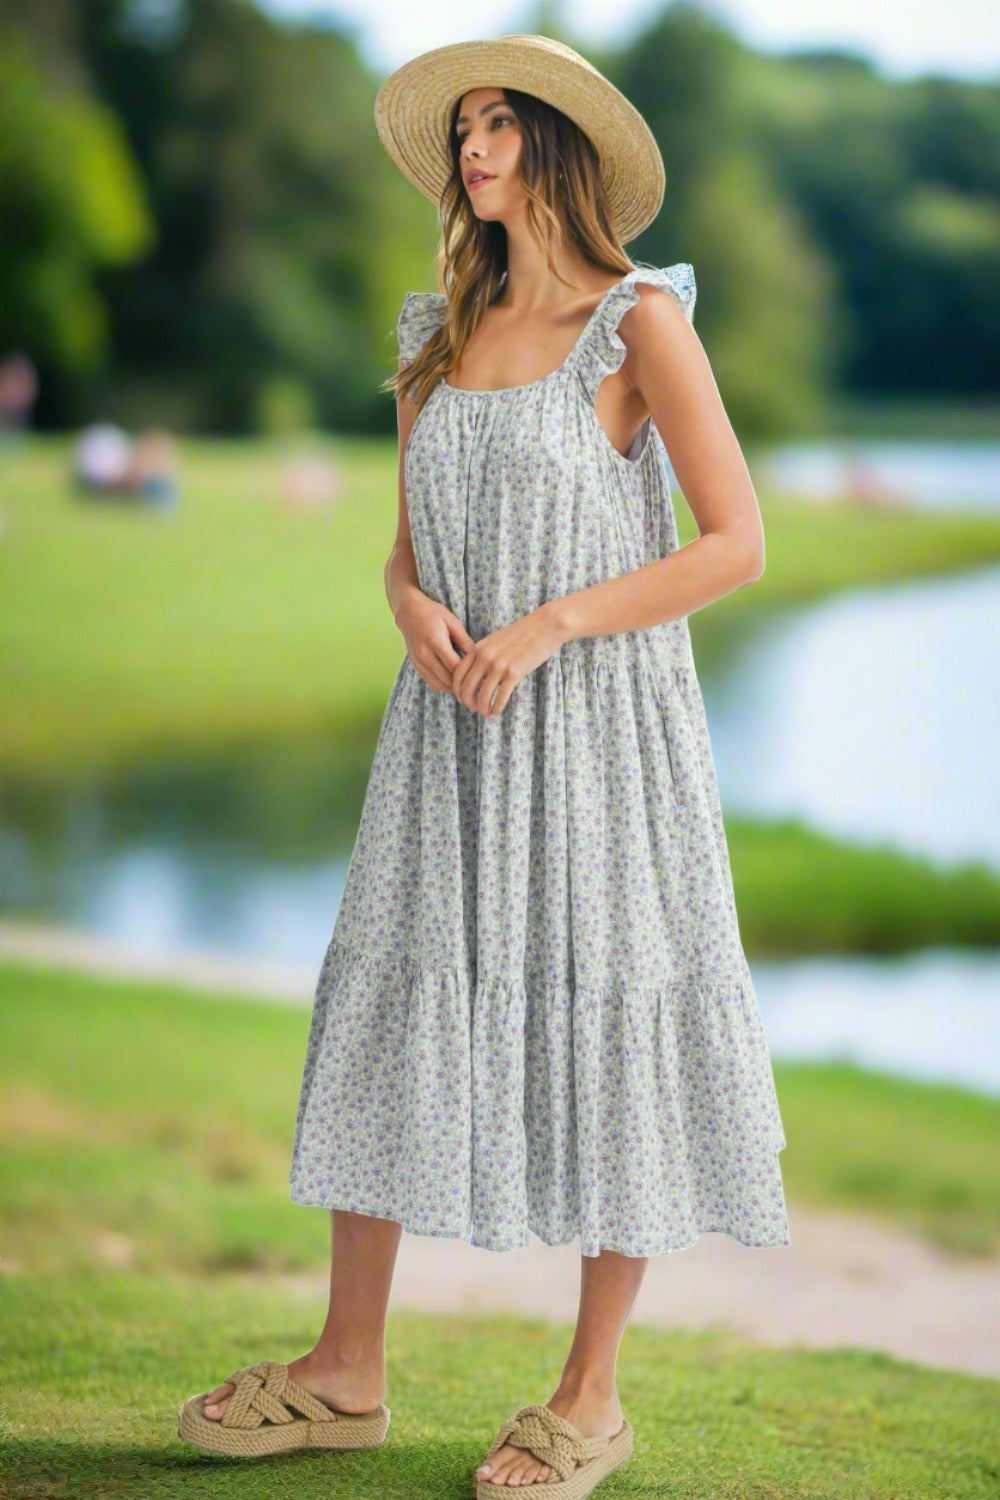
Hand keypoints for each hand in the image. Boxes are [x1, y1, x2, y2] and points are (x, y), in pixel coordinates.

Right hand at [395, 587, 475, 693]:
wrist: (408, 613)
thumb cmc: (432, 613)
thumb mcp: (452, 621)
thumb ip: (464, 639)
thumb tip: (477, 656)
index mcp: (436, 641)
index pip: (454, 666)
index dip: (468, 673)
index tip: (480, 673)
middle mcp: (425, 654)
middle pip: (447, 679)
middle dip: (462, 683)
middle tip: (477, 682)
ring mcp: (419, 662)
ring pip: (439, 684)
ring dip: (453, 687)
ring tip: (466, 683)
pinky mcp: (416, 666)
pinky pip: (431, 683)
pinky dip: (444, 685)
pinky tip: (454, 681)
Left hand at [451, 604, 566, 716]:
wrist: (545, 625)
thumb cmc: (523, 634)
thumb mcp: (496, 640)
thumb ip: (484, 655)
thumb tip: (478, 677)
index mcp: (478, 648)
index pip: (458, 674)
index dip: (458, 691)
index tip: (463, 698)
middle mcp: (485, 657)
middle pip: (466, 687)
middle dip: (468, 702)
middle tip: (474, 709)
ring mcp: (499, 665)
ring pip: (483, 696)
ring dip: (482, 709)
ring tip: (487, 713)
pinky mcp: (514, 673)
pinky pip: (500, 697)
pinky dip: (496, 708)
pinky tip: (497, 712)